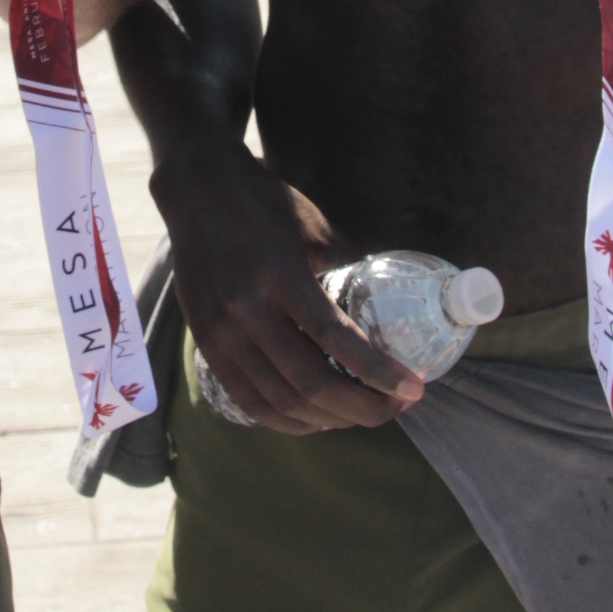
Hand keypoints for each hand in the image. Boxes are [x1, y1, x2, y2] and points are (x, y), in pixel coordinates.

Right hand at [158, 135, 420, 433]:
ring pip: (282, 402)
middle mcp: (247, 311)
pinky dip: (288, 420)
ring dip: (332, 418)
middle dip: (365, 406)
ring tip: (365, 413)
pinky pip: (249, 400)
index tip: (414, 386)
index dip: (379, 372)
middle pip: (311, 383)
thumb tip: (385, 310)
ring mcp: (221, 333)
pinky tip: (319, 419)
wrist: (198, 191)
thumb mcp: (318, 229)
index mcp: (281, 276)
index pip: (337, 339)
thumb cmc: (266, 204)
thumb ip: (348, 271)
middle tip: (398, 405)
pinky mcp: (206, 344)